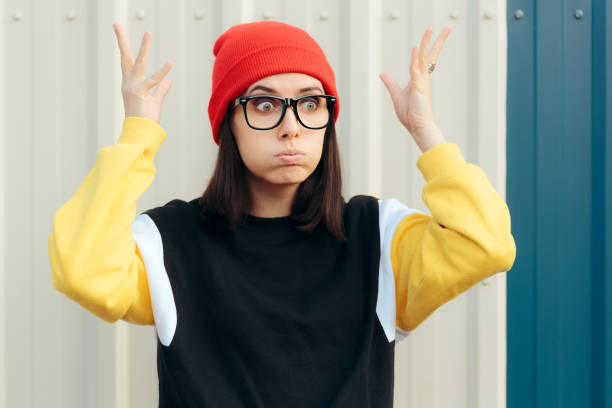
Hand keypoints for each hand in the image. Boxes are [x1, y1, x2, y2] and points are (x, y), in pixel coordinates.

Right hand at [113, 23, 172, 123]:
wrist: (140, 134)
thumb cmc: (146, 119)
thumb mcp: (155, 101)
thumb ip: (161, 90)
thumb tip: (169, 81)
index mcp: (131, 83)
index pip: (127, 61)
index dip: (125, 46)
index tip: (120, 31)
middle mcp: (128, 82)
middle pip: (125, 57)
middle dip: (121, 40)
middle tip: (115, 23)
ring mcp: (132, 87)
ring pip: (138, 63)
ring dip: (144, 48)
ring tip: (147, 32)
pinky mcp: (140, 93)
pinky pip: (153, 81)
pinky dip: (162, 72)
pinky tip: (170, 63)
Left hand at [379, 27, 450, 143]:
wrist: (418, 128)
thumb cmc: (411, 115)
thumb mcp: (397, 96)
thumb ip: (391, 83)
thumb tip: (382, 73)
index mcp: (420, 79)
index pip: (425, 59)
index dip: (429, 46)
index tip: (433, 35)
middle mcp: (423, 78)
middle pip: (430, 54)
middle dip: (438, 40)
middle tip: (448, 27)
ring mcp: (421, 82)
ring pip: (423, 57)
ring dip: (426, 42)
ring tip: (430, 29)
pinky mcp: (418, 87)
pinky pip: (415, 69)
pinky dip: (415, 57)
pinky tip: (415, 47)